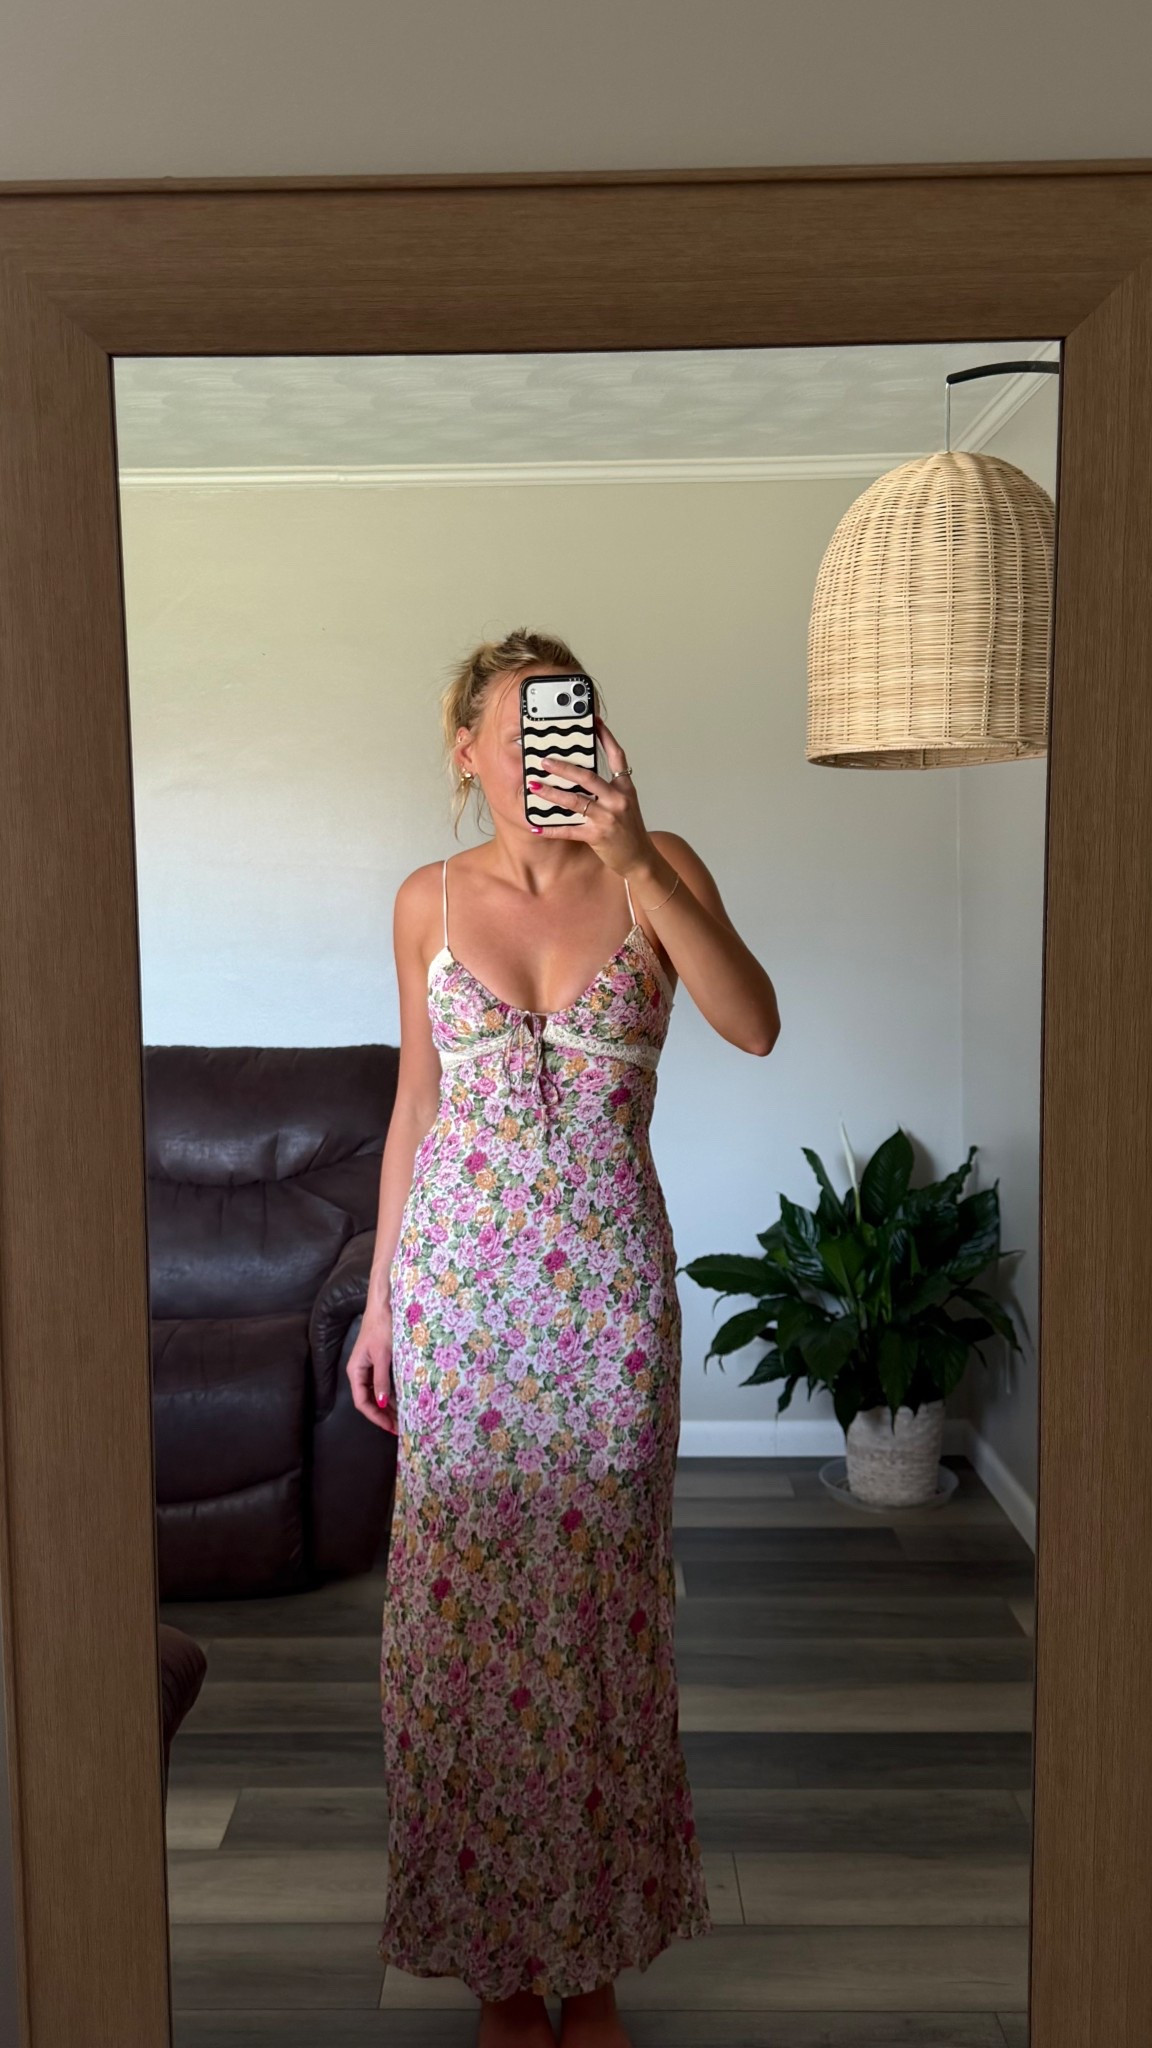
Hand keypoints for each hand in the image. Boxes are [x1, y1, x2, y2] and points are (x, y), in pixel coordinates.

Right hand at [345, 1304, 397, 1434]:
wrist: (384, 1305)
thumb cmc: (381, 1327)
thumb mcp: (383, 1355)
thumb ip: (382, 1379)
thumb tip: (383, 1403)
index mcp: (356, 1371)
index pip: (362, 1402)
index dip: (376, 1417)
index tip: (391, 1427)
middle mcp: (360, 1371)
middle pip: (369, 1400)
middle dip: (383, 1415)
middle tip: (400, 1427)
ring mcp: (369, 1366)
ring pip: (376, 1393)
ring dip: (388, 1406)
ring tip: (403, 1418)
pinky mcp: (378, 1361)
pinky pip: (382, 1383)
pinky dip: (391, 1393)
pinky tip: (403, 1400)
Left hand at [528, 714, 655, 877]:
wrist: (640, 859)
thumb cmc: (629, 831)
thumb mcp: (625, 804)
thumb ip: (608, 788)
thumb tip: (580, 774)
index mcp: (625, 788)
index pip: (617, 756)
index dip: (606, 737)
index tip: (593, 721)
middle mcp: (618, 800)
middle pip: (588, 777)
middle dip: (563, 768)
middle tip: (544, 761)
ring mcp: (608, 818)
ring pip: (575, 801)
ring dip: (551, 793)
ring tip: (534, 786)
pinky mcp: (597, 836)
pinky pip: (569, 829)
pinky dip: (551, 828)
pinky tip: (536, 826)